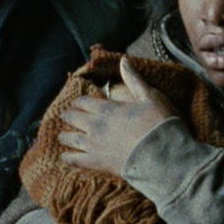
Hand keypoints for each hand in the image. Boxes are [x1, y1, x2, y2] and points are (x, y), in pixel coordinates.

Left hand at [58, 59, 178, 178]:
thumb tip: (124, 60)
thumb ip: (134, 79)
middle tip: (65, 115)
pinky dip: (67, 157)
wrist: (161, 157)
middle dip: (68, 115)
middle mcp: (95, 126)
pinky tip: (64, 156)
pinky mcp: (96, 163)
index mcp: (107, 109)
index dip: (79, 101)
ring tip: (62, 136)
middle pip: (73, 118)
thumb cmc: (158, 124)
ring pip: (70, 139)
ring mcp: (94, 145)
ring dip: (64, 136)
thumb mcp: (149, 97)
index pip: (84, 102)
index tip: (76, 102)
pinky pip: (74, 160)